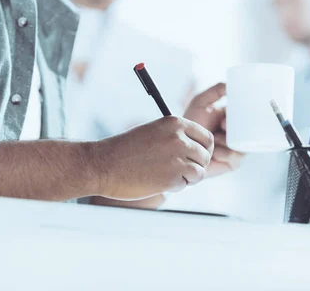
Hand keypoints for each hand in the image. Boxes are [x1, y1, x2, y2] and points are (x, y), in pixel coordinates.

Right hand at [93, 116, 214, 200]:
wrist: (103, 165)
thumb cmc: (125, 150)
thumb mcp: (153, 132)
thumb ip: (176, 137)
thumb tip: (199, 149)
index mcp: (174, 123)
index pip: (206, 137)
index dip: (202, 149)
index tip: (195, 157)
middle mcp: (178, 138)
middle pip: (205, 155)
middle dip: (196, 165)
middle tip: (181, 170)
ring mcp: (176, 158)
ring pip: (200, 172)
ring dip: (188, 177)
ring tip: (168, 176)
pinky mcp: (172, 177)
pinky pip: (186, 184)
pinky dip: (176, 186)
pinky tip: (158, 181)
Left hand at [183, 83, 243, 176]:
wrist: (179, 144)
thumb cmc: (190, 122)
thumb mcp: (201, 102)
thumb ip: (215, 91)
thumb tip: (231, 84)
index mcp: (235, 119)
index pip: (250, 115)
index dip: (246, 114)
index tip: (228, 113)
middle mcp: (239, 134)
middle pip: (251, 132)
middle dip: (240, 129)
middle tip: (222, 124)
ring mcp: (236, 149)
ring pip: (245, 146)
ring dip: (230, 141)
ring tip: (215, 138)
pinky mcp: (232, 163)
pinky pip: (236, 158)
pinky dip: (225, 153)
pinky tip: (214, 151)